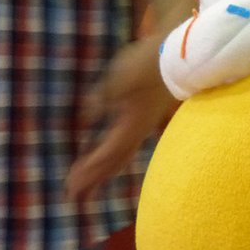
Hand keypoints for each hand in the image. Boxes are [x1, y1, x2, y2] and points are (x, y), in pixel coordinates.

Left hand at [66, 38, 177, 201]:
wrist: (178, 53)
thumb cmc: (148, 64)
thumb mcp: (118, 78)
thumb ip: (100, 100)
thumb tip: (85, 119)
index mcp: (130, 124)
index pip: (106, 155)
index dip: (89, 172)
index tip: (71, 187)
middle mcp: (138, 130)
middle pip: (115, 161)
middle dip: (95, 179)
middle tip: (76, 196)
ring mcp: (145, 124)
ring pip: (123, 154)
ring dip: (105, 171)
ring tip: (91, 183)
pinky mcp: (147, 116)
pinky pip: (128, 143)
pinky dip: (115, 155)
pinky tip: (110, 154)